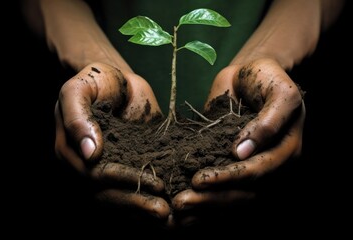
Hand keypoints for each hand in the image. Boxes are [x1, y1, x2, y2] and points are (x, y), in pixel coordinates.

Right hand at [55, 62, 170, 224]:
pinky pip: (133, 188)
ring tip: (169, 215)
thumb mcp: (78, 90)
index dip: (122, 181)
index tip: (150, 183)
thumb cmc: (94, 80)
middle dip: (136, 203)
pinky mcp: (126, 165)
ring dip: (143, 209)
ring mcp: (106, 169)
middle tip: (163, 211)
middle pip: (107, 195)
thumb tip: (90, 154)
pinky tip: (168, 206)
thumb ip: (78, 118)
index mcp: (71, 152)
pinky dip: (148, 199)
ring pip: (120, 198)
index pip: (94, 176)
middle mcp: (87, 167)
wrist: (114, 79)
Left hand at [171, 58, 304, 226]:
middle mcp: (270, 166)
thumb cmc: (268, 79)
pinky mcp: (232, 165)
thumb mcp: (279, 93)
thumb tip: (243, 152)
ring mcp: (250, 167)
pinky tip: (181, 202)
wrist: (250, 74)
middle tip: (181, 203)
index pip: (259, 172)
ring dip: (204, 204)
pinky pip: (221, 187)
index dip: (230, 178)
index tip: (199, 179)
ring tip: (177, 206)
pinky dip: (202, 197)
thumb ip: (268, 121)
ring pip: (231, 196)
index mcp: (286, 152)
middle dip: (211, 198)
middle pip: (243, 193)